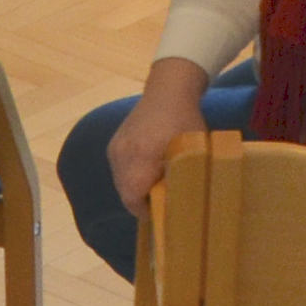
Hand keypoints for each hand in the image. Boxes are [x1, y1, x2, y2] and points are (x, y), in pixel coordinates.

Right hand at [103, 59, 213, 222]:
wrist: (168, 90)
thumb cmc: (186, 122)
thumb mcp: (191, 152)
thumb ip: (181, 178)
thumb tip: (181, 204)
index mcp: (141, 158)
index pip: (132, 198)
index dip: (144, 211)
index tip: (158, 215)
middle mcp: (123, 154)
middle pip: (124, 191)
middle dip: (139, 201)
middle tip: (157, 203)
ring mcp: (116, 148)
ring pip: (120, 180)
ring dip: (133, 187)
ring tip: (153, 186)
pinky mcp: (114, 142)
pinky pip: (119, 168)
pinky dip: (130, 174)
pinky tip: (145, 170)